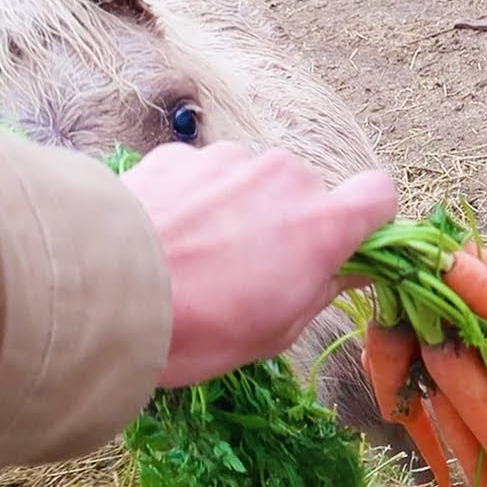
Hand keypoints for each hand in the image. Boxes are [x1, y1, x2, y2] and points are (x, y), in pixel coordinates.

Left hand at [120, 141, 396, 387]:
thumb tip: (348, 271)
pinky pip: (207, 175)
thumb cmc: (202, 327)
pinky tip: (167, 238)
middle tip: (253, 270)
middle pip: (308, 191)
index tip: (346, 246)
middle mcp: (285, 176)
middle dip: (290, 222)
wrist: (107, 292)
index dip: (368, 219)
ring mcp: (231, 159)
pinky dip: (197, 200)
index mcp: (322, 224)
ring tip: (199, 257)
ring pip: (255, 181)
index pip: (379, 194)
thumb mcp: (277, 331)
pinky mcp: (181, 154)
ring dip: (241, 209)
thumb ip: (324, 290)